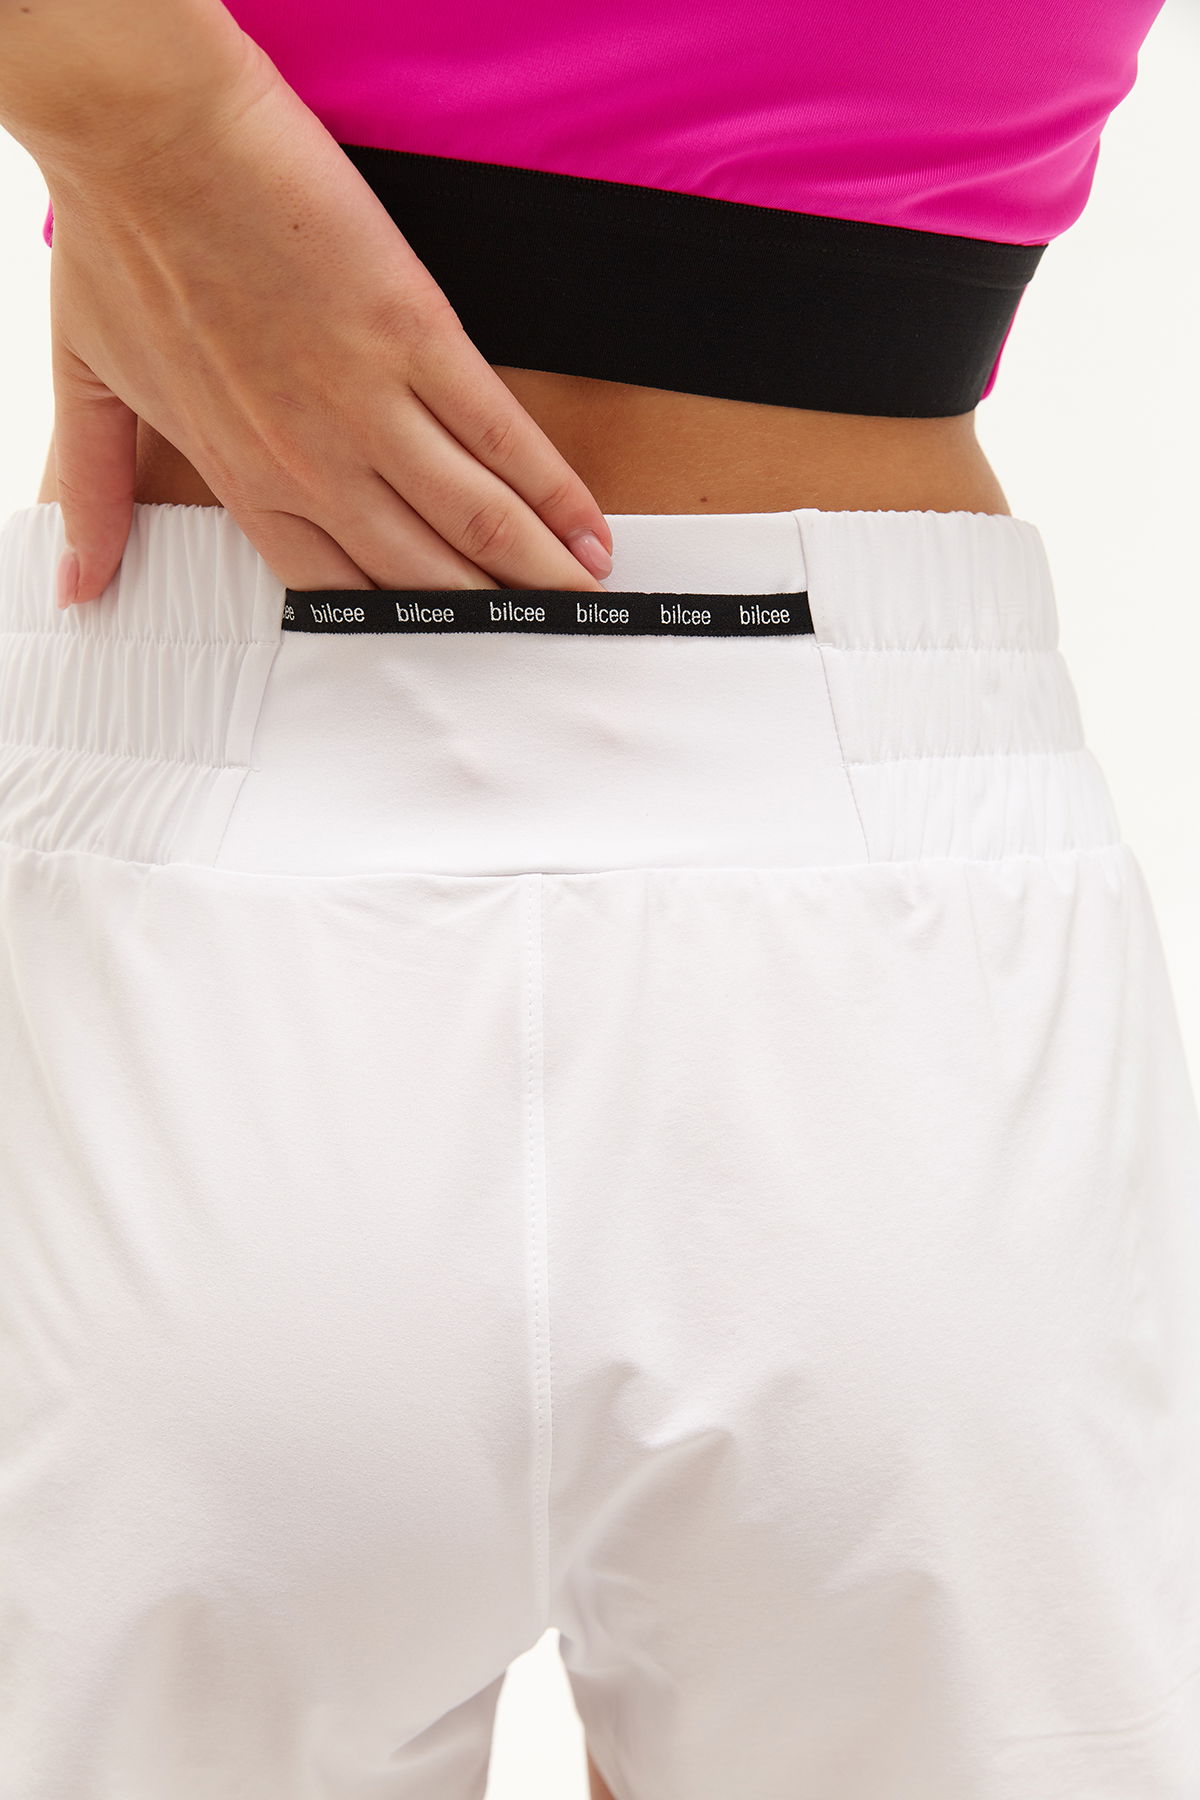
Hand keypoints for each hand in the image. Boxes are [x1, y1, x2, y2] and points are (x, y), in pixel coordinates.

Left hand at [39, 33, 614, 603]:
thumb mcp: (88, 383)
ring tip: (577, 598)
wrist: (151, 134)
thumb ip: (94, 495)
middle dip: (484, 616)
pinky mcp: (416, 336)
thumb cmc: (120, 239)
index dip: (398, 629)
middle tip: (533, 641)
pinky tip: (586, 528)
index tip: (441, 648)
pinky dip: (553, 490)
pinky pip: (501, 435)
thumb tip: (78, 586)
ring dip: (534, 571)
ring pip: (472, 520)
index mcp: (242, 477)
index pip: (334, 591)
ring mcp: (370, 403)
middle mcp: (312, 463)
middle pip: (419, 574)